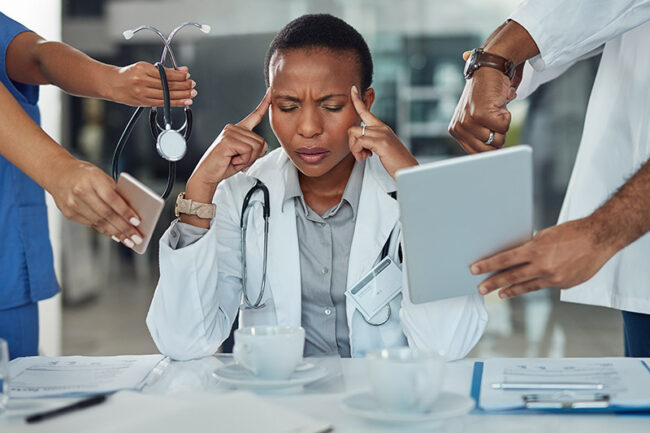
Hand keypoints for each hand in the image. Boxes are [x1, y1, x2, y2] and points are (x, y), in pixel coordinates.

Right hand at [48, 159, 143, 248]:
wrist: (57, 174)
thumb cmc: (85, 174)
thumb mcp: (102, 176)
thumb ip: (116, 191)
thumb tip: (132, 211)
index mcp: (92, 178)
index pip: (112, 198)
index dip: (125, 212)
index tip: (137, 222)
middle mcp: (81, 191)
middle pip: (107, 214)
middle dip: (124, 228)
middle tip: (137, 237)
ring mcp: (73, 204)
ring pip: (100, 222)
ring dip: (117, 234)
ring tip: (129, 240)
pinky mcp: (70, 214)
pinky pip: (92, 225)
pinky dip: (106, 231)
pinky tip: (116, 235)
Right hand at [108, 62, 195, 106]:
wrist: (112, 84)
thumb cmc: (129, 74)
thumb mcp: (145, 67)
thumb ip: (164, 70)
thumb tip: (183, 71)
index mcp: (143, 69)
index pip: (165, 73)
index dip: (179, 76)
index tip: (188, 76)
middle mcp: (142, 80)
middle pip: (167, 84)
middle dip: (183, 86)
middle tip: (192, 85)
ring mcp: (142, 92)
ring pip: (166, 95)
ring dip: (182, 95)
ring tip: (191, 94)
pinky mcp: (143, 101)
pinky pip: (162, 103)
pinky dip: (175, 102)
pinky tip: (184, 101)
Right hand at [186, 89, 270, 201]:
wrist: (208, 174)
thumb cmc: (224, 165)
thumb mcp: (244, 156)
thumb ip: (255, 149)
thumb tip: (263, 146)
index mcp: (238, 130)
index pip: (254, 115)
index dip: (264, 104)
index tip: (270, 92)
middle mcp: (234, 128)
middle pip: (261, 141)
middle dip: (253, 156)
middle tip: (239, 160)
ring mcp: (230, 132)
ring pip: (256, 147)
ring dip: (248, 159)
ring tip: (234, 160)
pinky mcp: (228, 140)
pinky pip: (248, 151)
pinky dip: (243, 160)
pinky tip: (232, 160)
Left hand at [348, 86, 417, 178]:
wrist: (408, 170)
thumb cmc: (396, 162)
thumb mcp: (382, 148)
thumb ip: (371, 142)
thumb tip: (359, 142)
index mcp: (382, 128)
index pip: (366, 112)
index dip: (357, 100)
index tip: (353, 89)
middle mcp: (381, 128)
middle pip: (353, 127)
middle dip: (351, 143)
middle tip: (360, 154)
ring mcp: (382, 134)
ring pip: (354, 134)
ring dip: (354, 148)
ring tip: (363, 157)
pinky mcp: (381, 142)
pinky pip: (359, 141)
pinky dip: (357, 151)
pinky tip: (365, 157)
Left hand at [448, 51, 520, 153]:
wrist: (489, 69)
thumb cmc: (486, 94)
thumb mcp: (477, 117)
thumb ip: (480, 137)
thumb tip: (495, 155)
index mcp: (456, 130)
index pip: (476, 153)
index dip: (490, 147)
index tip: (495, 137)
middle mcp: (460, 127)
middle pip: (489, 149)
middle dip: (498, 135)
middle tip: (494, 118)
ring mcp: (469, 121)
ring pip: (498, 139)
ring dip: (503, 124)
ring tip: (495, 109)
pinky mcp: (482, 115)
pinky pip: (504, 127)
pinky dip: (507, 115)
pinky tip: (498, 104)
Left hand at [470, 218, 617, 298]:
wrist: (600, 239)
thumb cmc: (573, 232)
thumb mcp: (545, 235)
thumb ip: (531, 247)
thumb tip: (519, 255)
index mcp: (536, 251)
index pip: (505, 260)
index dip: (488, 265)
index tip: (474, 269)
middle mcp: (543, 266)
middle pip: (511, 277)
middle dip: (493, 283)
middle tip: (480, 288)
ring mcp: (553, 278)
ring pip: (526, 286)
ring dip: (510, 290)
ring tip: (499, 294)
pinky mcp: (563, 284)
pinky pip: (544, 286)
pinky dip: (534, 285)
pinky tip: (526, 287)